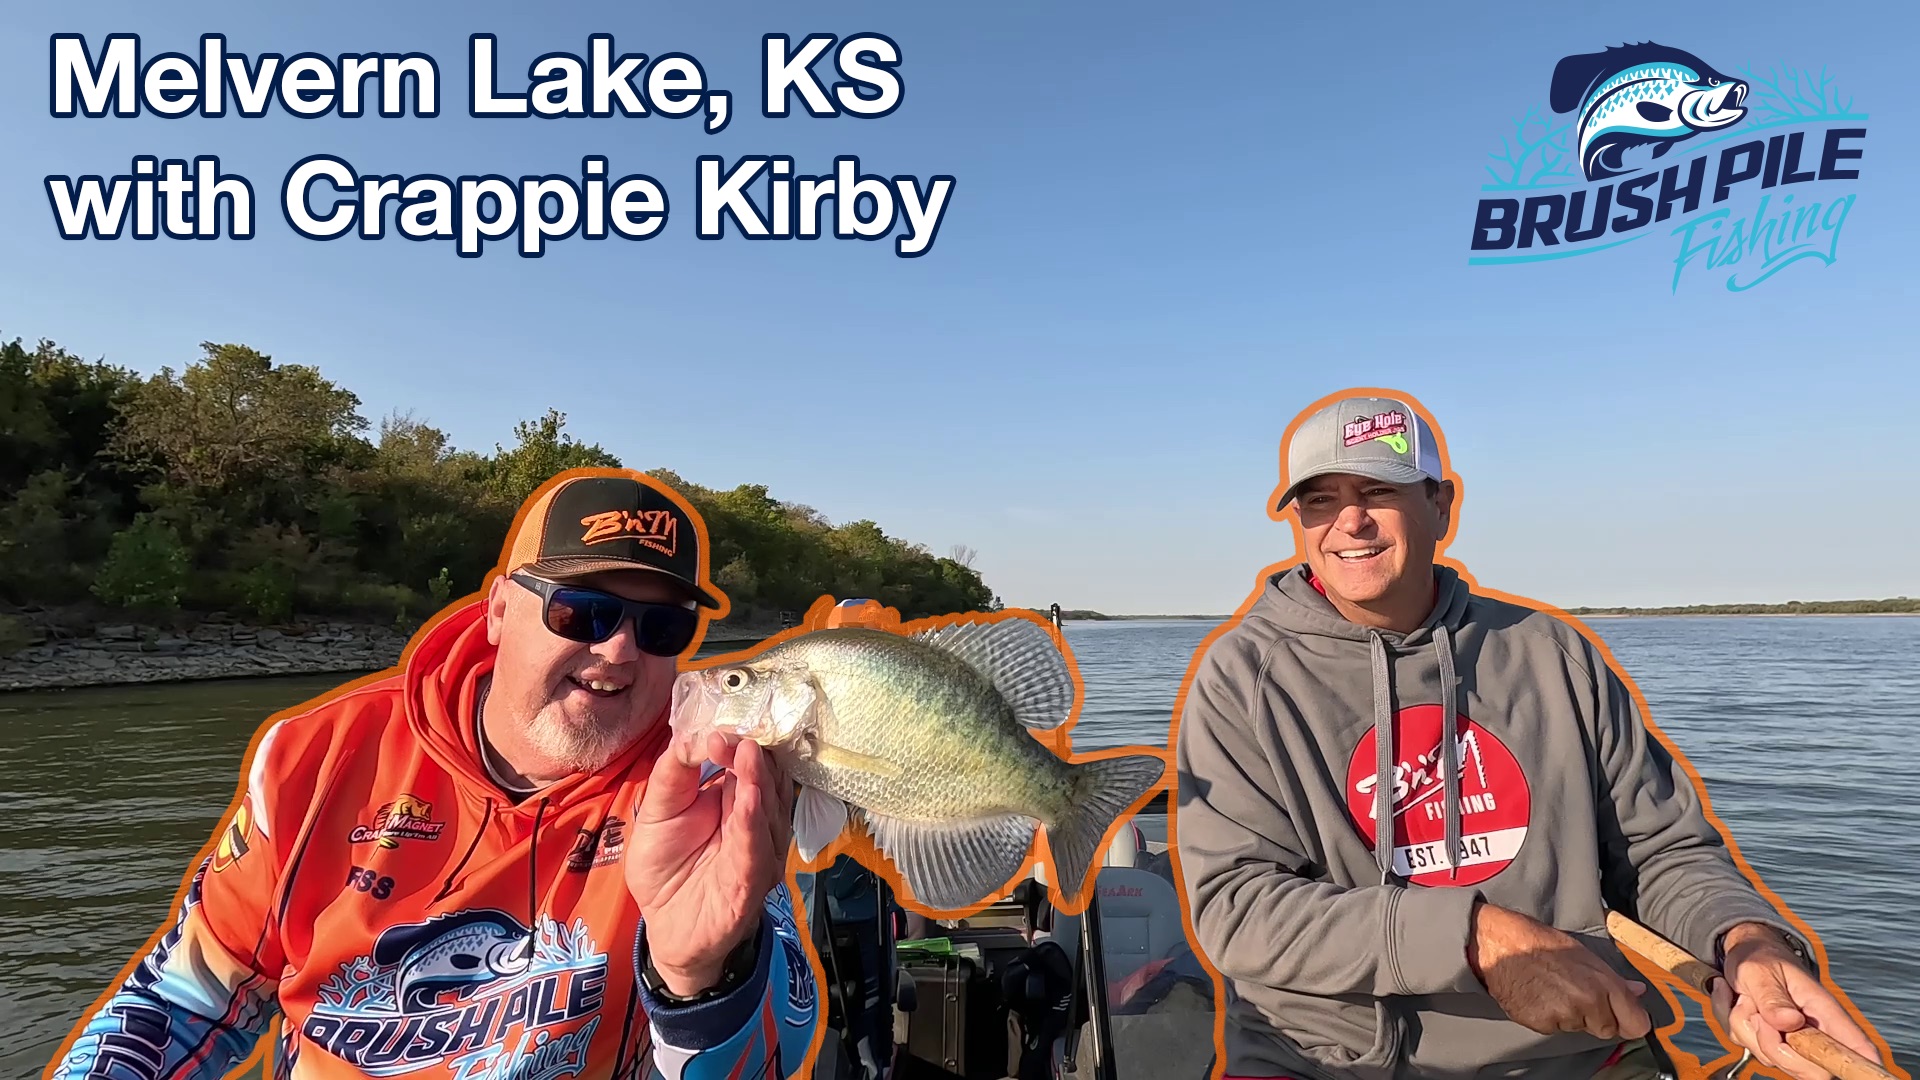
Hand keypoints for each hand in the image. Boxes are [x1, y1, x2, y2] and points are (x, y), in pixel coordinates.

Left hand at [626, 732, 794, 995]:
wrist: (666, 927)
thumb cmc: (665, 866)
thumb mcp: (658, 809)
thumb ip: (675, 770)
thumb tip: (700, 736)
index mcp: (736, 799)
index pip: (748, 763)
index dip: (739, 742)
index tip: (724, 727)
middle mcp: (756, 823)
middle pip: (765, 783)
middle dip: (754, 757)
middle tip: (742, 732)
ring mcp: (758, 853)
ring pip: (766, 813)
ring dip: (758, 783)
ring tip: (748, 754)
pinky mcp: (750, 885)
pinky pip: (754, 852)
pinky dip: (752, 825)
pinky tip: (746, 801)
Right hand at [1469, 901, 1651, 1040]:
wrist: (1501, 945)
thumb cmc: (1541, 943)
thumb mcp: (1584, 954)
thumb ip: (1613, 979)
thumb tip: (1637, 991)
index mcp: (1604, 983)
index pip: (1636, 1024)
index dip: (1630, 1020)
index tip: (1623, 1017)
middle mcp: (1589, 1003)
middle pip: (1607, 1030)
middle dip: (1597, 1018)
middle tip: (1576, 994)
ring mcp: (1565, 1016)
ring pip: (1579, 1028)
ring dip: (1571, 1016)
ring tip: (1552, 990)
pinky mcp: (1543, 1025)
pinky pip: (1555, 1029)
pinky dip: (1549, 1017)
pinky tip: (1538, 996)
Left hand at [1709, 923, 1882, 1079]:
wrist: (1743, 953)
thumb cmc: (1761, 958)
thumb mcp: (1762, 971)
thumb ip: (1773, 998)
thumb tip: (1790, 1022)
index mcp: (1825, 1011)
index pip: (1857, 1046)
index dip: (1863, 1065)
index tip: (1859, 1076)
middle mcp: (1814, 1032)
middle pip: (1811, 1070)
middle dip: (1772, 1046)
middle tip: (1757, 1013)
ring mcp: (1792, 1042)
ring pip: (1770, 1058)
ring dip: (1746, 1027)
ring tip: (1747, 998)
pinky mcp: (1770, 1045)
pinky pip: (1748, 1048)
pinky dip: (1734, 1025)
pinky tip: (1737, 1002)